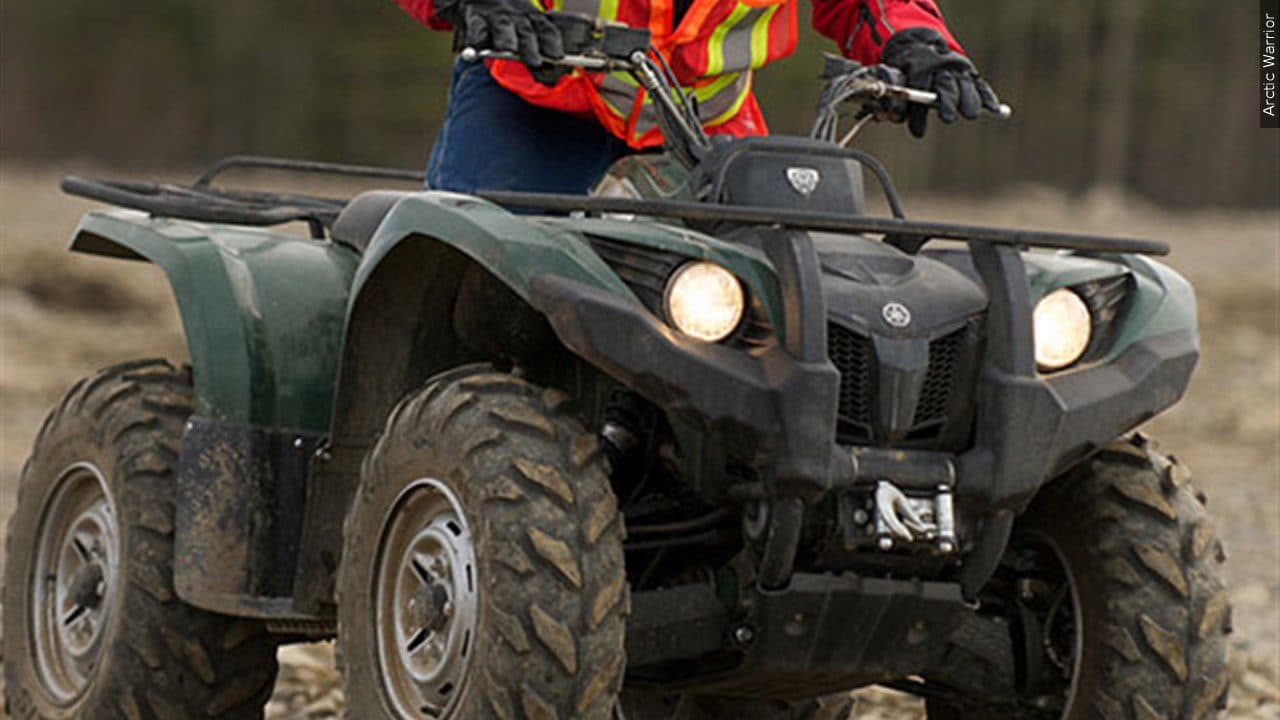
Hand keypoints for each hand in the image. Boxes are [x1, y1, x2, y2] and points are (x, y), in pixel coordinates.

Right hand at [439, 0, 563, 69]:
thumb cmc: (506, 17)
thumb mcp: (524, 23)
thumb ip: (537, 44)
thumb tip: (554, 71)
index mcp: (532, 18)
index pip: (546, 29)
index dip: (552, 43)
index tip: (558, 56)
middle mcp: (516, 17)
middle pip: (526, 32)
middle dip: (531, 48)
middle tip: (535, 62)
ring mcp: (496, 17)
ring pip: (503, 29)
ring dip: (506, 40)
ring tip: (508, 50)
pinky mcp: (475, 18)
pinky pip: (476, 30)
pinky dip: (475, 40)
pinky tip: (473, 50)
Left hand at [880, 27, 999, 137]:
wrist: (919, 45)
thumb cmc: (904, 70)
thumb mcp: (895, 78)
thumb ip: (899, 98)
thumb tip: (899, 119)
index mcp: (918, 64)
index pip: (919, 86)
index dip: (918, 112)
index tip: (917, 132)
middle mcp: (939, 64)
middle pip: (945, 83)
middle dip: (947, 101)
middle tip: (947, 118)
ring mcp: (956, 68)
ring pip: (963, 83)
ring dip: (968, 100)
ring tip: (970, 114)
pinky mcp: (969, 73)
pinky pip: (979, 85)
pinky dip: (986, 97)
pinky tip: (994, 108)